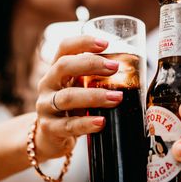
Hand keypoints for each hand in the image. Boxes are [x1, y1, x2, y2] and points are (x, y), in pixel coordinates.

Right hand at [34, 35, 122, 160]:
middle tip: (115, 67)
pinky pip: (68, 125)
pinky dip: (86, 123)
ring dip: (94, 96)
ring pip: (67, 97)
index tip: (105, 43)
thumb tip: (135, 72)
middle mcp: (48, 84)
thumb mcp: (80, 89)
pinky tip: (101, 122)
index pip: (64, 48)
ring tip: (116, 98)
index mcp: (57, 70)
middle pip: (63, 66)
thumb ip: (96, 80)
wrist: (49, 139)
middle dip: (90, 64)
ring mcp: (45, 106)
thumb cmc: (71, 109)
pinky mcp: (49, 128)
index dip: (83, 42)